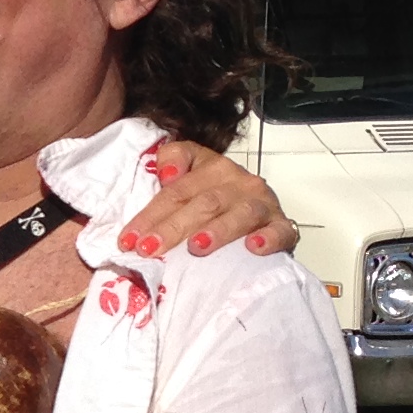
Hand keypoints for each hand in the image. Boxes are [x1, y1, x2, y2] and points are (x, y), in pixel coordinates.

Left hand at [118, 144, 296, 259]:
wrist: (262, 215)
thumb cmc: (216, 201)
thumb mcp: (191, 176)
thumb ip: (172, 162)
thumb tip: (165, 173)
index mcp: (212, 167)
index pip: (176, 190)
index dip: (151, 214)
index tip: (129, 240)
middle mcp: (239, 182)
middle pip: (203, 203)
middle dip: (173, 227)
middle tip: (150, 250)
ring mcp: (264, 204)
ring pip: (240, 214)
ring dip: (218, 230)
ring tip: (196, 247)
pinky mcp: (284, 226)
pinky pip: (280, 231)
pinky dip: (269, 238)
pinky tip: (254, 248)